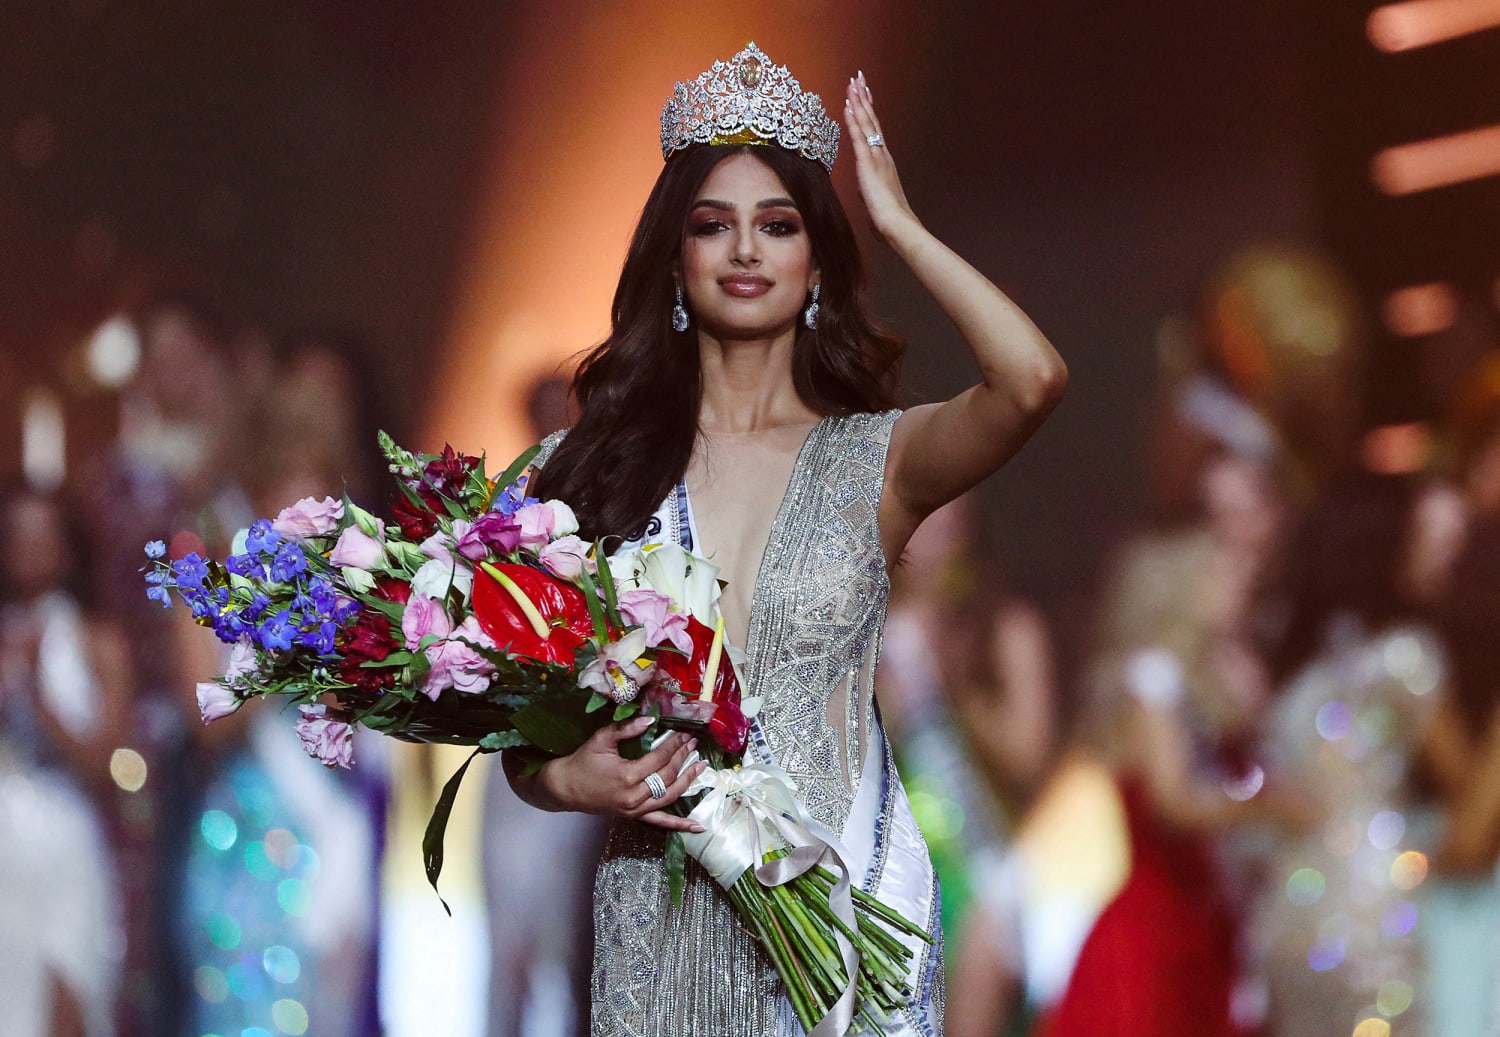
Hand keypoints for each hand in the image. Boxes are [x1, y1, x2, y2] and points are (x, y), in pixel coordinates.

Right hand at [542, 716, 707, 831]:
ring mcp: (635, 809)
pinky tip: (697, 827)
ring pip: (669, 797)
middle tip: (693, 743)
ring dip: (687, 782)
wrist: (566, 788)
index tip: (684, 734)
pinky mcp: (634, 816)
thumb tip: (650, 720)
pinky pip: (660, 822)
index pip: (659, 759)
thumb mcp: (601, 739)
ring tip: (701, 767)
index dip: (673, 745)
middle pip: (667, 776)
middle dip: (682, 758)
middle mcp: (634, 796)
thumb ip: (626, 729)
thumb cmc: (583, 761)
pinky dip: (679, 825)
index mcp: (627, 775)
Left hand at [843, 71, 918, 240]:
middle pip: (872, 120)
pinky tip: (848, 106)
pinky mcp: (867, 164)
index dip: (868, 112)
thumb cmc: (888, 218)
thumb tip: (864, 187)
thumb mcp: (875, 199)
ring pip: (866, 123)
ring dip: (858, 102)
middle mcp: (882, 155)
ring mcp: (876, 157)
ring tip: (853, 84)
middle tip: (858, 78)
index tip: (864, 95)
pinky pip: (859, 137)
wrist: (897, 225)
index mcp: (884, 162)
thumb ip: (869, 189)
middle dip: (864, 98)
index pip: (874, 131)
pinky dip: (853, 120)